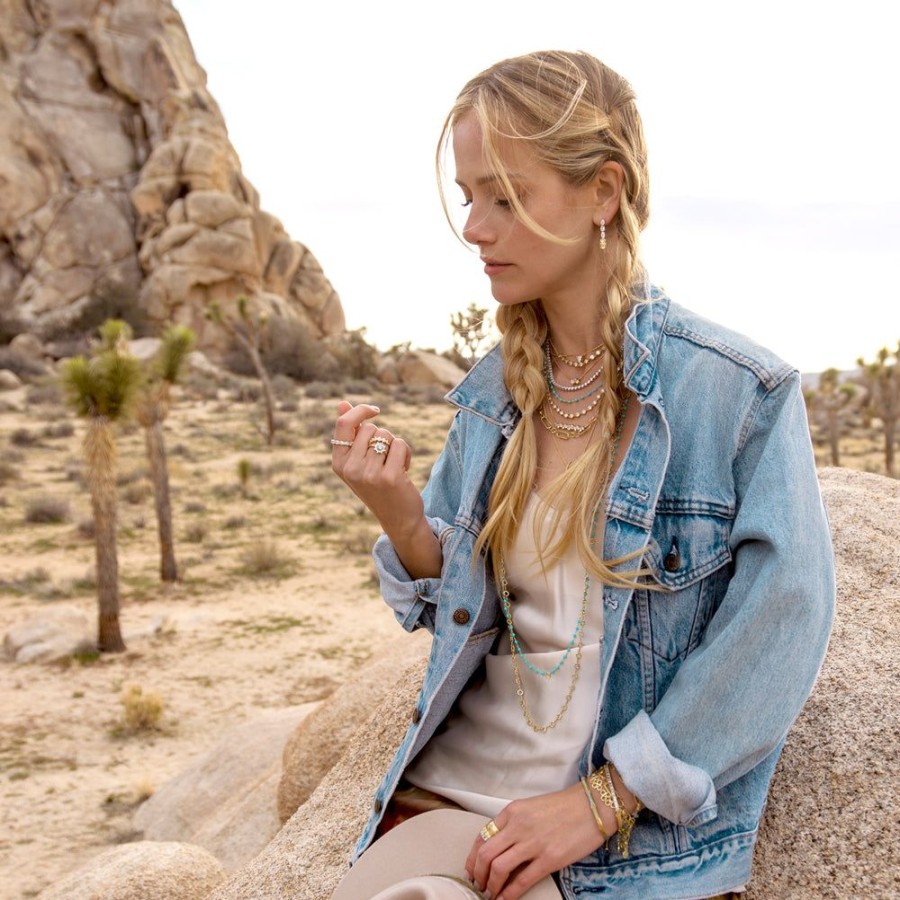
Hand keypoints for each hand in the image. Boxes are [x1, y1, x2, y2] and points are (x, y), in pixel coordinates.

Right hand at [331, 401, 440, 577]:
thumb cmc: (378, 486)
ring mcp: (369, 474)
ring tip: (393, 466)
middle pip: (371, 428)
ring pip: (386, 436)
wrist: (398, 519)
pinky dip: (407, 454)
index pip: (344, 424)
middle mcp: (350, 469)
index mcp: (338, 463)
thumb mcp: (359, 461)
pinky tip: (404, 471)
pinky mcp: (389, 477)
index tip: (375, 410)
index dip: (360, 411)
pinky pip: (401, 445)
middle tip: (384, 458)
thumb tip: (342, 403)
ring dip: (395, 447)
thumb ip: (351, 434)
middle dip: (382, 436)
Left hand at [465, 784, 611, 899]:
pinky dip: (509, 894)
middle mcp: (518, 826)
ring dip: (490, 886)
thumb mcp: (532, 807)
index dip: (473, 857)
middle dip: (477, 874)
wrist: (593, 806)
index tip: (471, 869)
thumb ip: (514, 823)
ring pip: (499, 868)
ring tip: (489, 894)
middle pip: (485, 854)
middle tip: (477, 885)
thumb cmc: (564, 806)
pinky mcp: (549, 859)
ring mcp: (533, 843)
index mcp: (512, 811)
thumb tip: (500, 846)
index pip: (482, 836)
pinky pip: (522, 881)